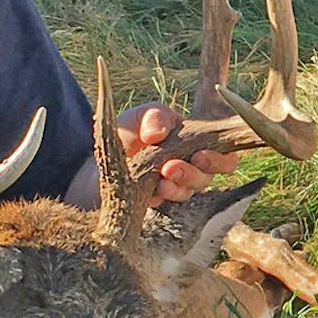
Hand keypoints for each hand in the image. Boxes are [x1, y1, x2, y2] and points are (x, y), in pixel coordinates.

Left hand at [117, 102, 241, 203]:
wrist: (95, 162)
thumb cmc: (123, 135)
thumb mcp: (138, 116)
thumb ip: (155, 116)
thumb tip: (160, 135)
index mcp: (192, 140)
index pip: (223, 151)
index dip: (221, 156)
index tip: (201, 154)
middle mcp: (190, 163)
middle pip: (212, 173)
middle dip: (201, 169)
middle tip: (182, 164)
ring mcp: (176, 184)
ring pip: (194, 188)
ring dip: (183, 181)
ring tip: (164, 172)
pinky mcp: (162, 200)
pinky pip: (173, 200)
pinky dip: (167, 193)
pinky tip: (157, 187)